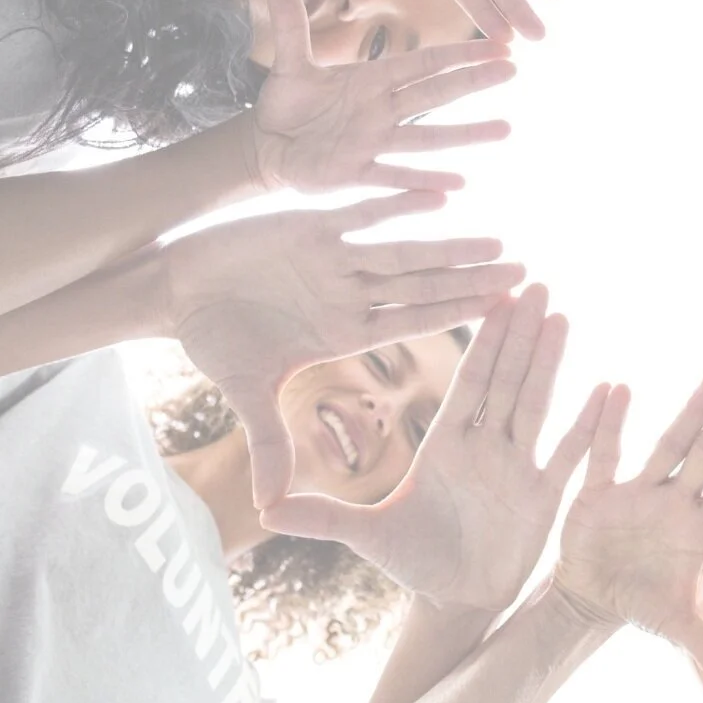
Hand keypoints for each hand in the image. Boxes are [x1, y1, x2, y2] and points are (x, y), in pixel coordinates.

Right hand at [165, 192, 522, 505]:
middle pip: (423, 287)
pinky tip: (441, 195)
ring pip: (404, 250)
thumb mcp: (246, 392)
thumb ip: (267, 442)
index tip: (506, 321)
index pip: (413, 325)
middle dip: (473, 281)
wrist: (176, 287)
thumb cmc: (211, 338)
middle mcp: (349, 295)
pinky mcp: (312, 225)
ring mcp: (335, 259)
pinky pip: (362, 212)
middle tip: (527, 274)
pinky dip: (397, 203)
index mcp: (344, 333)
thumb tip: (268, 507)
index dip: (458, 321)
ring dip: (450, 246)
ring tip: (498, 240)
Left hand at [248, 0, 514, 193]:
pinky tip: (454, 189)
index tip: (497, 44)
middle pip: (435, 94)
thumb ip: (290, 19)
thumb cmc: (287, 104)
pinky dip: (422, 184)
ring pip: (425, 138)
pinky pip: (392, 177)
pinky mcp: (354, 173)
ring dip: (465, 135)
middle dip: (474, 82)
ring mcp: (373, 143)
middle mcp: (381, 111)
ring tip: (504, 130)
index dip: (459, 54)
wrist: (266, 147)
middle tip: (513, 71)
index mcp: (372, 80)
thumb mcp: (288, 60)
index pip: (423, 63)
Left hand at [259, 285, 607, 610]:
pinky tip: (609, 391)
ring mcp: (517, 467)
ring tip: (564, 315)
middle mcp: (484, 445)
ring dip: (551, 361)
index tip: (491, 295)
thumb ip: (322, 517)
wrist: (451, 598)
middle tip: (535, 282)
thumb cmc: (412, 559)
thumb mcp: (364, 535)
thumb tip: (264, 508)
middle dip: (520, 331)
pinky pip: (568, 454)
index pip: (466, 381)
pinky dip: (589, 425)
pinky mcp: (543, 497)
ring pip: (537, 402)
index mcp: (444, 443)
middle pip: (505, 378)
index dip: (480, 339)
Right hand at [550, 357, 702, 695]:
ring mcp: (637, 493)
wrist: (592, 598)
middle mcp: (674, 501)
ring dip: (692, 406)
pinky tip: (614, 389)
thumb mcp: (681, 630)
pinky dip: (604, 427)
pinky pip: (601, 456)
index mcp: (698, 528)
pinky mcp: (597, 495)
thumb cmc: (642, 601)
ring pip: (669, 442)